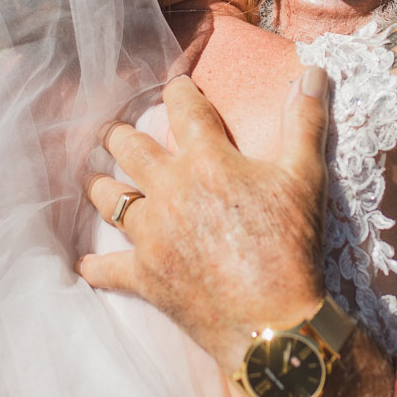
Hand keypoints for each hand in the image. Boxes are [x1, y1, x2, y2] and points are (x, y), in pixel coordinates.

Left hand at [78, 69, 331, 371]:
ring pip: (110, 200)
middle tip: (113, 131)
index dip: (179, 90)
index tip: (175, 85)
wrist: (271, 325)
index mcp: (207, 161)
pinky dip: (96, 267)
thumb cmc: (291, 248)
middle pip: (129, 148)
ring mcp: (152, 235)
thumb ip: (304, 120)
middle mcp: (170, 191)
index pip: (184, 109)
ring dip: (100, 187)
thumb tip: (311, 71)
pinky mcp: (145, 276)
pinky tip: (84, 266)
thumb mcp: (306, 178)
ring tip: (93, 180)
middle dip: (119, 135)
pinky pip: (108, 269)